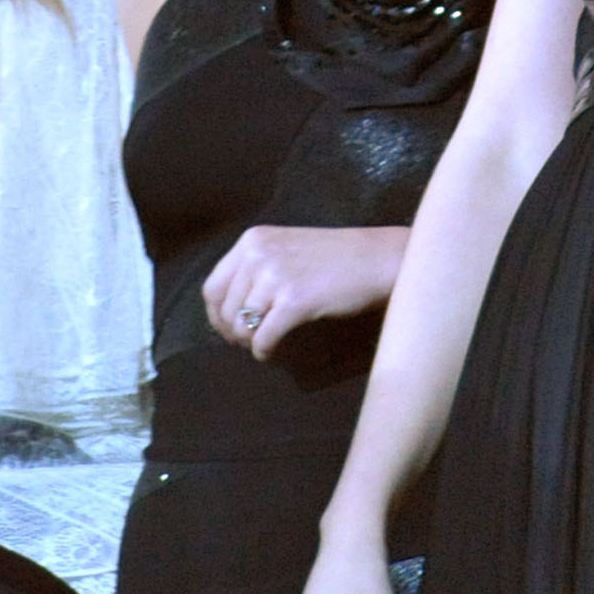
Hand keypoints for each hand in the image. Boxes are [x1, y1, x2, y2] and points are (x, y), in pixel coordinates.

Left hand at [203, 225, 406, 358]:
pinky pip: (264, 337)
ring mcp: (276, 277)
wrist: (380, 259)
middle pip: (224, 309)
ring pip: (241, 325)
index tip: (229, 327)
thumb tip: (229, 310)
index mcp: (253, 240)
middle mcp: (259, 255)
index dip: (216, 314)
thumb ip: (257, 268)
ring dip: (249, 342)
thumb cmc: (339, 257)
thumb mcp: (288, 248)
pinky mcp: (295, 301)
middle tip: (247, 342)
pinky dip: (264, 351)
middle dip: (232, 332)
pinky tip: (272, 353)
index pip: (212, 286)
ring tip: (263, 346)